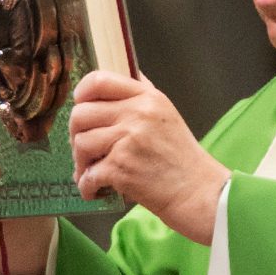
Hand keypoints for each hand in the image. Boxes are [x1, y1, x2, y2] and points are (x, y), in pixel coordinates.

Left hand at [70, 71, 229, 245]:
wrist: (199, 194)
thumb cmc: (182, 160)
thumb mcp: (167, 115)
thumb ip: (142, 96)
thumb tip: (115, 80)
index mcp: (148, 98)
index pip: (99, 80)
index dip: (81, 94)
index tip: (81, 107)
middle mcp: (139, 114)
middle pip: (81, 113)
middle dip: (76, 135)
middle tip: (85, 151)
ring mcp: (129, 140)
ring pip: (81, 143)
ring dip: (81, 163)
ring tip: (92, 173)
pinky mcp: (122, 168)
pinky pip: (88, 174)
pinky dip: (87, 186)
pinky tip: (97, 190)